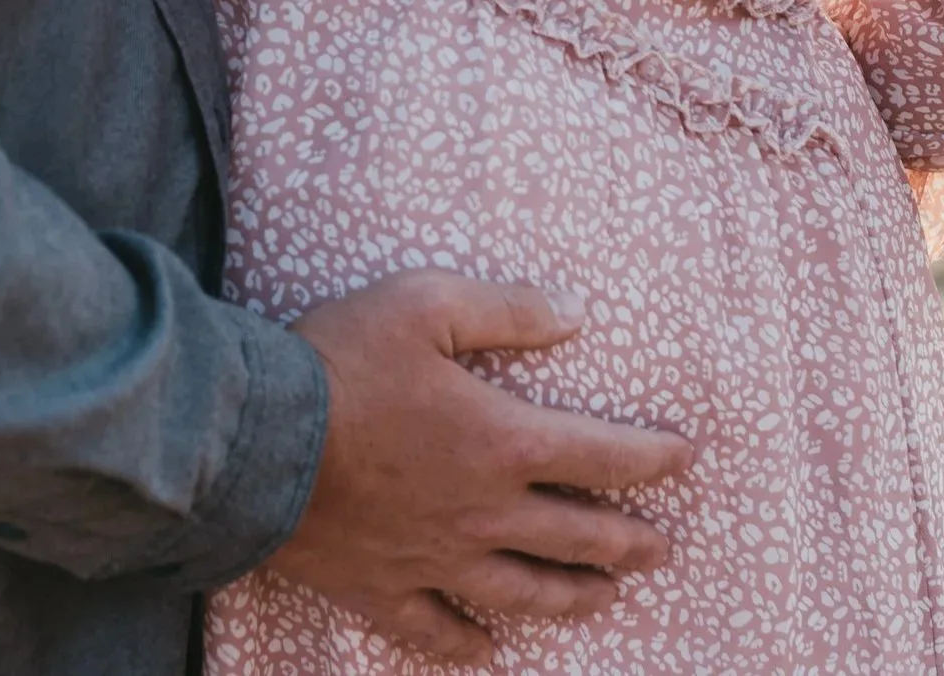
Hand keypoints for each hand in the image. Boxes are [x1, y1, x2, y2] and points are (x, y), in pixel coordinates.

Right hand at [268, 271, 692, 665]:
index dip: (651, 458)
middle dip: (628, 541)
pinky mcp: (385, 589)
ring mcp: (437, 560)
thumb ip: (506, 309)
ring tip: (606, 598)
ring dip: (574, 598)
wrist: (257, 439)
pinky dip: (470, 647)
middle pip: (577, 537)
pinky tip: (491, 652)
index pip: (600, 455)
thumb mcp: (425, 303)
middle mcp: (484, 513)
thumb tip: (576, 314)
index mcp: (503, 441)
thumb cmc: (341, 360)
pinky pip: (439, 632)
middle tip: (662, 547)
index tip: (686, 458)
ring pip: (526, 594)